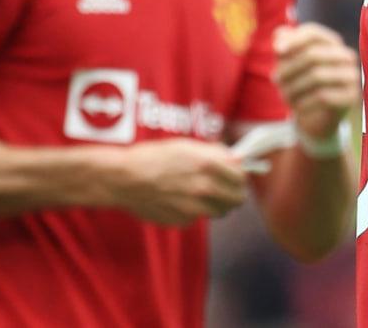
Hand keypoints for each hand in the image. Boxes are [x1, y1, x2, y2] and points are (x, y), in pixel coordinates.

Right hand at [107, 138, 246, 225]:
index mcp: (208, 164)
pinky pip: (199, 216)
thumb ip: (214, 154)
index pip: (241, 177)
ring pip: (221, 211)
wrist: (125, 179)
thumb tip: (235, 160)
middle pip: (237, 199)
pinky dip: (196, 210)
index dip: (241, 176)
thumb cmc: (154, 157)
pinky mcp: (184, 220)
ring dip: (218, 204)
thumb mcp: (186, 146)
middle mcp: (205, 187)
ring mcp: (195, 207)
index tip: (238, 176)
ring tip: (205, 194)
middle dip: (235, 193)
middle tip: (229, 189)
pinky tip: (182, 200)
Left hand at [273, 22, 359, 142]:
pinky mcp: (352, 96)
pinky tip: (297, 108)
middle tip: (276, 80)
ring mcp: (352, 76)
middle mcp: (346, 56)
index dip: (294, 40)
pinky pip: (324, 96)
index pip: (314, 33)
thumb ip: (283, 46)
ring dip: (295, 87)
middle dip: (290, 68)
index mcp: (332, 43)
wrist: (315, 119)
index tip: (276, 52)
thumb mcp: (288, 64)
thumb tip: (279, 40)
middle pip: (313, 54)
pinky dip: (305, 102)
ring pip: (317, 75)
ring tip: (284, 95)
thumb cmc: (300, 85)